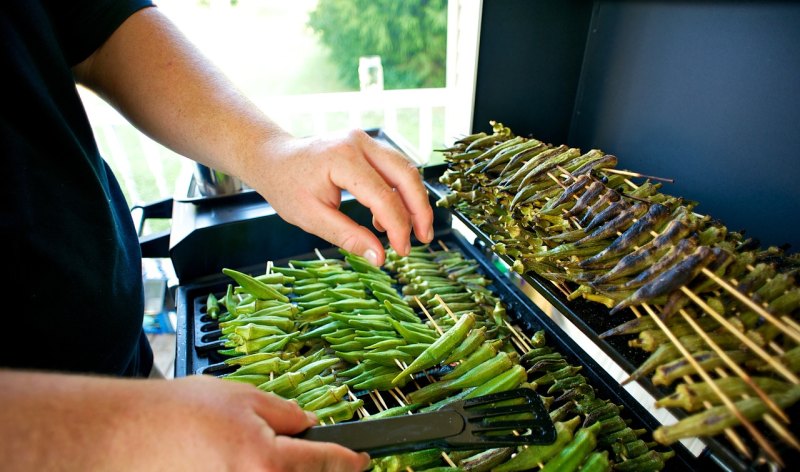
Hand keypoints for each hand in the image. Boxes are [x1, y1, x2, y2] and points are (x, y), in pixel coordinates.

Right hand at [125, 376, 370, 471]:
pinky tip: (242, 462)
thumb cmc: (180, 411)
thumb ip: (284, 413)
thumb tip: (308, 424)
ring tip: (271, 455)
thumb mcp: (242, 397)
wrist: (122, 435)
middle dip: (318, 471)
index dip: (350, 462)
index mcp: (268, 463)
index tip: (362, 461)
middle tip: (323, 459)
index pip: (325, 464)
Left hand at [247, 129, 434, 265]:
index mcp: (342, 159)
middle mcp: (359, 143)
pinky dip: (399, 193)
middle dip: (420, 210)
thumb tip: (380, 258)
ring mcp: (365, 140)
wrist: (272, 158)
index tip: (401, 252)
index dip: (398, 227)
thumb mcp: (311, 218)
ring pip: (405, 170)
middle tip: (424, 239)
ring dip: (413, 201)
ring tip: (410, 233)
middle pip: (406, 175)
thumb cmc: (286, 186)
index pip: (383, 196)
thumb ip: (348, 236)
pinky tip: (386, 219)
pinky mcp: (368, 145)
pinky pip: (394, 168)